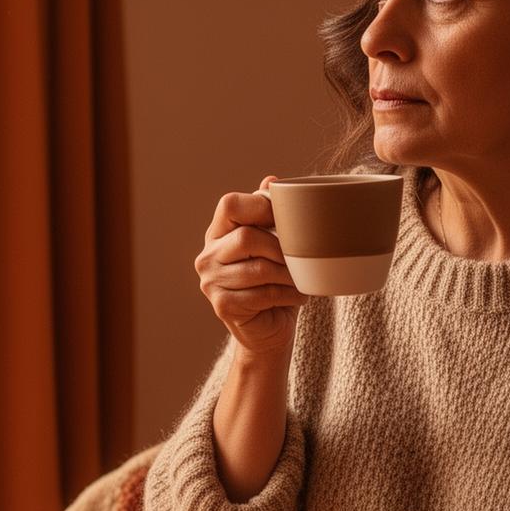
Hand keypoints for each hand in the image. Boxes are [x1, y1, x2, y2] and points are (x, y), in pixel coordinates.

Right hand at [196, 175, 307, 361]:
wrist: (268, 330)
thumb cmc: (275, 282)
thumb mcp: (275, 244)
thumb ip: (270, 214)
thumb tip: (272, 180)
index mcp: (218, 232)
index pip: (230, 204)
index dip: (261, 206)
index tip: (286, 219)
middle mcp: (207, 255)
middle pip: (246, 237)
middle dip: (281, 248)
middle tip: (301, 258)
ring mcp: (210, 282)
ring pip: (258, 268)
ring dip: (289, 275)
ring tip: (302, 279)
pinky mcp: (222, 306)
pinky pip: (262, 294)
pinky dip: (287, 294)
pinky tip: (297, 296)